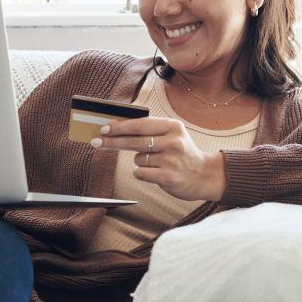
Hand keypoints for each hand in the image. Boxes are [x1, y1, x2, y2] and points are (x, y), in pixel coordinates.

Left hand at [90, 116, 226, 202]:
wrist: (205, 175)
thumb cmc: (182, 153)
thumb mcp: (172, 135)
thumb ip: (149, 130)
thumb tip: (116, 127)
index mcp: (173, 126)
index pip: (140, 124)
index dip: (119, 126)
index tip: (104, 128)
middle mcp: (173, 141)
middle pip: (134, 141)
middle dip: (112, 142)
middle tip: (97, 142)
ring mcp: (171, 160)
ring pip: (138, 159)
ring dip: (140, 161)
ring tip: (156, 162)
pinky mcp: (168, 177)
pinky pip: (141, 173)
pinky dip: (143, 173)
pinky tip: (156, 172)